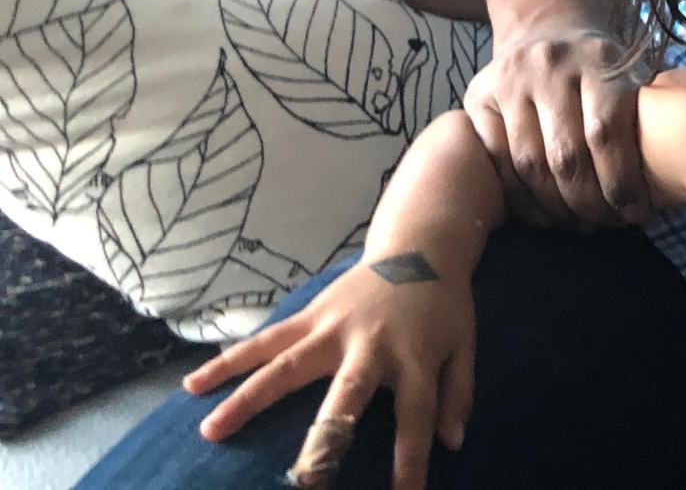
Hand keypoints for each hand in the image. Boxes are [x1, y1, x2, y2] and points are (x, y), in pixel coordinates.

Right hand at [185, 254, 474, 489]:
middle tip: (304, 480)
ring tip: (210, 431)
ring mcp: (333, 327)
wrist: (421, 246)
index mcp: (415, 356)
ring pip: (286, 365)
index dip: (411, 458)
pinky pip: (264, 341)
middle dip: (326, 435)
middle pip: (346, 392)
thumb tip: (453, 444)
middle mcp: (370, 343)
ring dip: (248, 398)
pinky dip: (229, 361)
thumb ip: (458, 393)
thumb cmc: (442, 306)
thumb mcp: (464, 345)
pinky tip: (193, 384)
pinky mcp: (310, 315)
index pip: (417, 415)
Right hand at [460, 20, 648, 226]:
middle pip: (566, 155)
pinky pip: (497, 162)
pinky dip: (520, 199)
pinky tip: (543, 214)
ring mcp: (510, 80)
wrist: (545, 31)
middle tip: (606, 225)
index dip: (620, 183)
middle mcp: (550, 65)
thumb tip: (670, 185)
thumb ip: (647, 117)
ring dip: (555, 207)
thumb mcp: (631, 74)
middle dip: (589, 203)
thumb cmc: (600, 69)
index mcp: (598, 59)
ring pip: (529, 164)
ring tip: (577, 224)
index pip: (606, 132)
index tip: (636, 213)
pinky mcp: (478, 97)